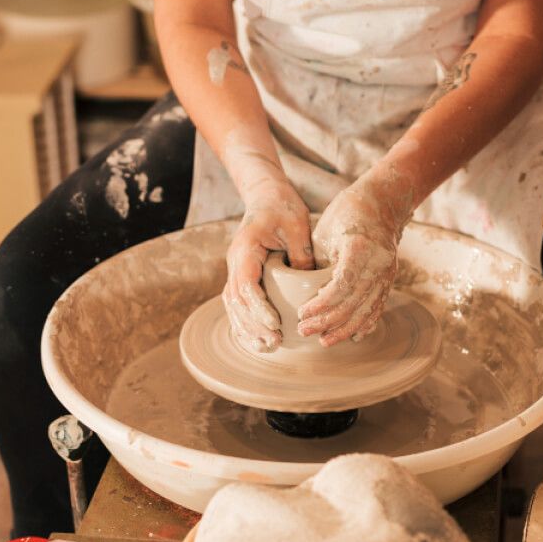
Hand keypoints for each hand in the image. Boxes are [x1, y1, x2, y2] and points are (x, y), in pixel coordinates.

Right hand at [224, 186, 313, 352]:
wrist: (266, 194)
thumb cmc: (282, 206)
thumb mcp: (297, 225)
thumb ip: (301, 253)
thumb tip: (309, 283)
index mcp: (245, 250)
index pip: (246, 285)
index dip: (258, 308)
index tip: (274, 324)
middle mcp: (235, 262)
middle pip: (235, 301)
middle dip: (253, 325)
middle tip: (274, 342)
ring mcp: (237, 270)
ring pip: (233, 306)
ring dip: (248, 329)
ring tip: (268, 347)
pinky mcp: (244, 276)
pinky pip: (238, 305)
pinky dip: (246, 324)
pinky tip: (258, 341)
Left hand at [298, 173, 413, 346]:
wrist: (383, 202)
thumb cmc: (347, 211)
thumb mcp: (324, 230)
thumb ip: (317, 261)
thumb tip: (302, 290)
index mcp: (359, 247)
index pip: (341, 285)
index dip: (322, 304)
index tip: (303, 313)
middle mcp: (378, 263)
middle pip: (353, 302)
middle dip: (328, 322)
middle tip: (304, 330)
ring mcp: (387, 273)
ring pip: (366, 310)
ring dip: (344, 329)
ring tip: (324, 341)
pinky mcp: (389, 279)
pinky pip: (378, 306)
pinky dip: (365, 323)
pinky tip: (353, 336)